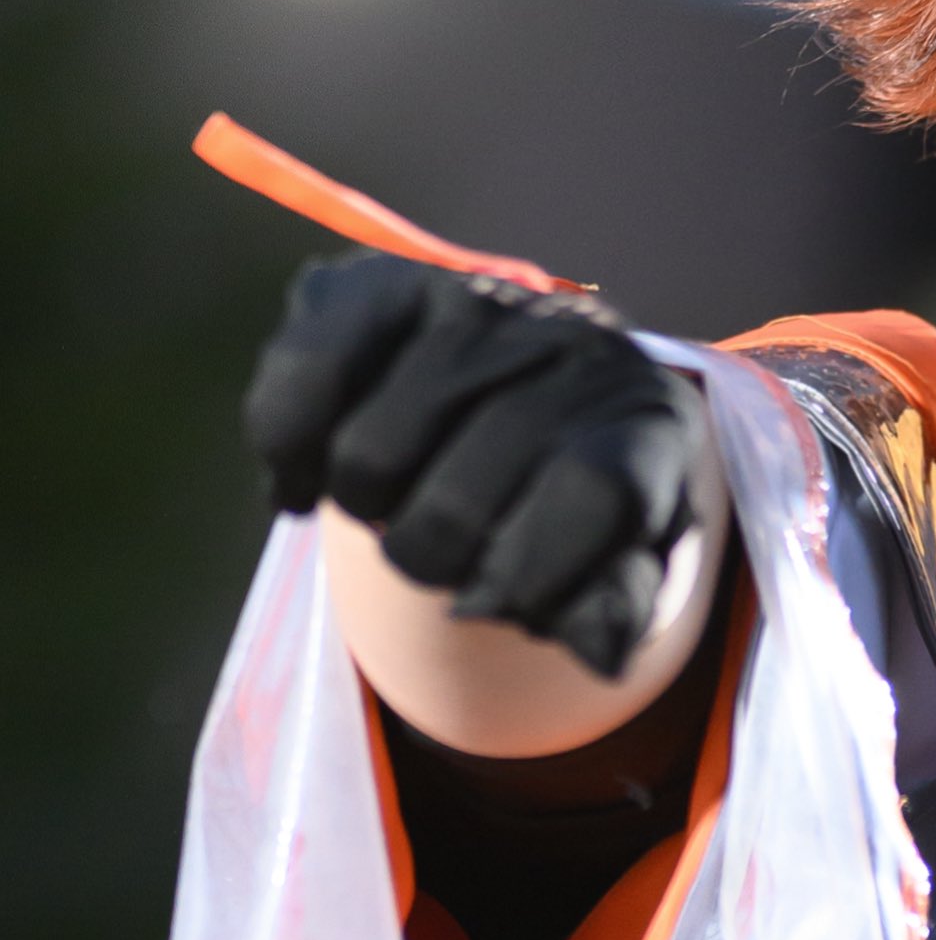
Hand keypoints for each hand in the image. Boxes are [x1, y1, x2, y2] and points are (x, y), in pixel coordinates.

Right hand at [243, 252, 714, 680]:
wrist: (536, 399)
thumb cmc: (577, 504)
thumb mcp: (616, 563)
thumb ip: (613, 609)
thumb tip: (601, 654)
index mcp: (640, 418)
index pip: (591, 493)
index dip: (532, 575)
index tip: (503, 605)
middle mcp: (562, 341)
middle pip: (459, 499)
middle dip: (436, 561)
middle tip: (442, 557)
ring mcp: (467, 300)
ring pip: (370, 456)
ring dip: (368, 512)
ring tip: (396, 503)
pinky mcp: (375, 284)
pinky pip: (303, 377)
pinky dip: (291, 449)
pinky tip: (314, 477)